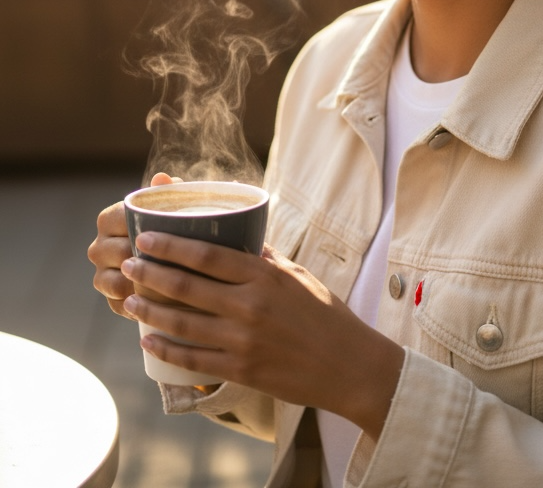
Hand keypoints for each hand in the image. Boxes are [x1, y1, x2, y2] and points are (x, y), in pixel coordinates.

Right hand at [88, 172, 176, 318]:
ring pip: (115, 282)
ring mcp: (101, 275)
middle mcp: (98, 247)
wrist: (174, 255)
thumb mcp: (172, 206)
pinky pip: (120, 305)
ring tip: (166, 283)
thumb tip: (161, 179)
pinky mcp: (111, 299)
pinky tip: (160, 303)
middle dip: (144, 256)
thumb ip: (166, 192)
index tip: (169, 229)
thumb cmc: (172, 224)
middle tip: (174, 258)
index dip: (142, 226)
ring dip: (139, 283)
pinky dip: (139, 305)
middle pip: (116, 253)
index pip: (116, 220)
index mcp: (109, 219)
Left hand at [121, 232, 403, 439]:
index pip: (208, 254)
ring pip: (183, 322)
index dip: (172, 245)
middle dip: (151, 274)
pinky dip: (166, 349)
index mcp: (264, 275)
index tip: (147, 237)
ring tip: (129, 299)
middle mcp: (250, 305)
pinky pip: (194, 359)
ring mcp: (243, 340)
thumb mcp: (298, 274)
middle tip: (129, 264)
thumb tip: (238, 238)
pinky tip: (148, 339)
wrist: (348, 365)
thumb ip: (264, 258)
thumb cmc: (325, 313)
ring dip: (150, 310)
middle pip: (187, 286)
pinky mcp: (241, 369)